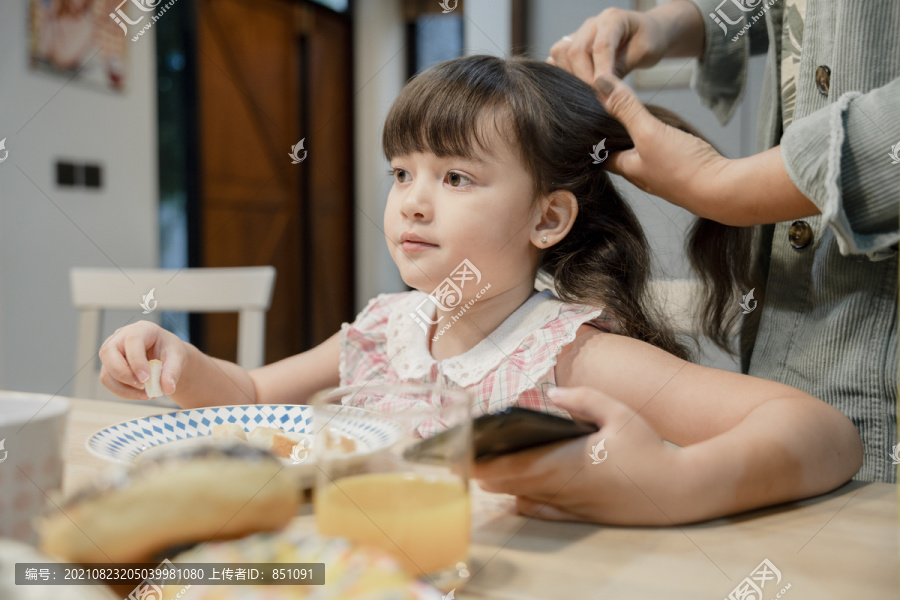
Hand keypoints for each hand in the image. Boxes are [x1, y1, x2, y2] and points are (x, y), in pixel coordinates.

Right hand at [98, 321, 186, 399]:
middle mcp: (121, 337)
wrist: (166, 357)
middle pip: (108, 353)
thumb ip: (173, 371)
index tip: (146, 378)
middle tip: (143, 387)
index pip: (132, 340)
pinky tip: (141, 394)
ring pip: (107, 372)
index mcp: (141, 329)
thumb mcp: (178, 357)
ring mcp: (112, 352)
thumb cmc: (170, 351)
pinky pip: (109, 382)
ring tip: (147, 394)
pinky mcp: (109, 367)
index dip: (137, 361)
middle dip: (123, 374)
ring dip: (124, 389)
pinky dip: (124, 392)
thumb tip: (168, 388)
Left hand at [473, 387, 683, 525]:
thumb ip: (582, 399)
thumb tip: (551, 394)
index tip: (465, 453)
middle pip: (511, 484)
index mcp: (566, 462)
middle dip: (486, 472)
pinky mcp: (581, 515)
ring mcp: (570, 506)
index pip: (513, 465)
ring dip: (503, 485)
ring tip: (484, 469)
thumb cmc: (648, 449)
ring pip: (524, 497)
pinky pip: (544, 512)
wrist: (678, 490)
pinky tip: (516, 493)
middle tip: (466, 457)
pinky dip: (525, 502)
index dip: (485, 462)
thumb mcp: (618, 412)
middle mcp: (562, 488)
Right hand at [547, 1, 704, 83]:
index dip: (600, 72)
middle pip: (575, 51)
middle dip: (583, 78)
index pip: (600, 47)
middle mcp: (592, 24)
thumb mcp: (643, 54)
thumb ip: (622, 69)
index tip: (604, 94)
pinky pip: (557, 59)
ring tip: (588, 92)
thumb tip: (603, 92)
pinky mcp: (571, 45)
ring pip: (560, 53)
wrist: (646, 34)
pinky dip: (562, 74)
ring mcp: (579, 33)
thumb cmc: (648, 41)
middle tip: (597, 97)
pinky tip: (577, 86)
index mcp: (612, 19)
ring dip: (571, 77)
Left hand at [596, 74, 816, 225]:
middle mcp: (642, 176)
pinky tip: (668, 135)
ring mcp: (663, 177)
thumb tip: (600, 83)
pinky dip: (661, 143)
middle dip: (616, 136)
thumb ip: (626, 109)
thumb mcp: (650, 132)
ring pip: (644, 154)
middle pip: (621, 153)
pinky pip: (665, 156)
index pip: (600, 152)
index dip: (593, 136)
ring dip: (639, 139)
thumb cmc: (684, 167)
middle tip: (611, 113)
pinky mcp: (683, 174)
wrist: (724, 190)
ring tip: (636, 118)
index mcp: (627, 168)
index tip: (587, 119)